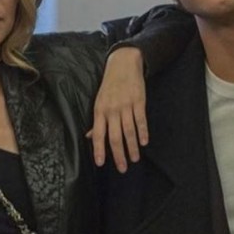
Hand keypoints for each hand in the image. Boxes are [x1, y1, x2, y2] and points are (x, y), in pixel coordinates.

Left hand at [89, 47, 147, 172]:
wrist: (123, 65)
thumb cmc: (110, 86)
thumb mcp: (99, 102)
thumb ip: (97, 121)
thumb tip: (89, 137)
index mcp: (100, 111)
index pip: (98, 134)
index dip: (99, 149)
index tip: (101, 163)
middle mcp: (112, 110)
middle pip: (115, 136)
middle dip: (118, 154)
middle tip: (123, 168)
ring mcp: (125, 105)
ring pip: (129, 131)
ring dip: (132, 147)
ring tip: (134, 159)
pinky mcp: (138, 101)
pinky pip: (140, 120)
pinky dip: (143, 132)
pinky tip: (144, 142)